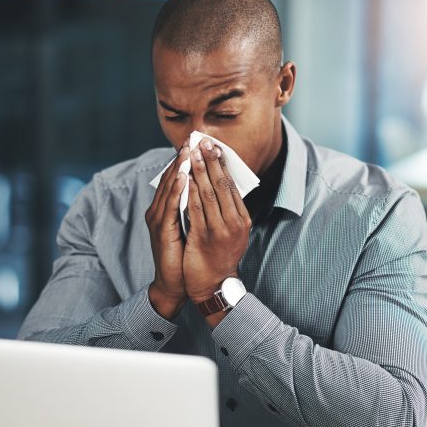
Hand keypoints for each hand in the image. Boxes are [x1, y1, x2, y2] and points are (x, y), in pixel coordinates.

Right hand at [145, 143, 189, 318]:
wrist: (175, 283)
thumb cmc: (184, 256)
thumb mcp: (190, 226)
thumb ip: (194, 208)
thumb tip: (206, 190)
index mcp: (165, 209)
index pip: (174, 179)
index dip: (184, 161)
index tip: (196, 143)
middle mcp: (158, 211)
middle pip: (169, 179)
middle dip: (181, 158)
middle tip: (192, 139)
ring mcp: (158, 220)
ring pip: (168, 188)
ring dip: (178, 168)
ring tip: (188, 151)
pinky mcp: (161, 230)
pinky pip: (170, 206)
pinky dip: (176, 189)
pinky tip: (183, 176)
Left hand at [184, 139, 251, 303]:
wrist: (213, 285)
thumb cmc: (220, 256)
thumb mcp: (231, 232)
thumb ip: (227, 211)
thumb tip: (220, 186)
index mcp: (242, 219)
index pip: (232, 185)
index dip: (222, 164)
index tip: (215, 146)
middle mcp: (235, 222)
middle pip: (222, 184)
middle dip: (211, 161)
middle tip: (204, 141)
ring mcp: (220, 229)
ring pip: (208, 193)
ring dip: (199, 171)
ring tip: (192, 153)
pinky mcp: (204, 236)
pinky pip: (195, 208)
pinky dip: (189, 191)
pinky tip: (184, 178)